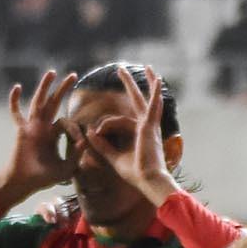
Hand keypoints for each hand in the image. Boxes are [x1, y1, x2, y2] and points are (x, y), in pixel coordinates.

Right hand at [0, 69, 74, 204]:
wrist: (23, 183)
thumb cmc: (43, 178)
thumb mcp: (66, 168)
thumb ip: (76, 155)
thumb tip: (84, 140)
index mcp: (53, 134)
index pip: (66, 121)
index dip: (75, 128)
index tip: (80, 141)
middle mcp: (43, 127)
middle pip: (54, 103)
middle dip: (63, 89)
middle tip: (74, 75)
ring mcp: (31, 126)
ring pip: (39, 102)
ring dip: (45, 87)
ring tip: (52, 72)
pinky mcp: (21, 130)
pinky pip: (16, 112)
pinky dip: (14, 100)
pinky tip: (18, 87)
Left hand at [96, 62, 179, 212]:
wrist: (149, 181)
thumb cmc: (136, 175)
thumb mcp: (114, 158)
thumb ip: (103, 146)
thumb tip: (89, 134)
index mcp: (139, 135)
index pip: (121, 120)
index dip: (105, 125)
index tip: (95, 133)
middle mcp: (147, 127)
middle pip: (137, 101)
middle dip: (129, 85)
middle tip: (121, 70)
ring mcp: (150, 126)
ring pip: (144, 99)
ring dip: (141, 82)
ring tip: (143, 66)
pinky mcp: (150, 127)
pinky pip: (153, 106)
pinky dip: (156, 93)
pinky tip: (157, 79)